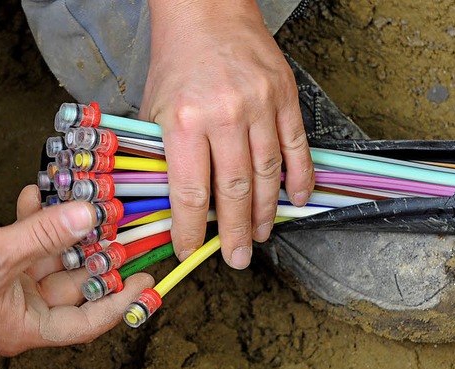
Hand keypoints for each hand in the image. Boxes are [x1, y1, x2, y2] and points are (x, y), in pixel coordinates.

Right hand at [0, 185, 152, 355]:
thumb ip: (45, 234)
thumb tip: (90, 215)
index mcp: (24, 326)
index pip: (86, 322)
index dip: (120, 302)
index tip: (145, 280)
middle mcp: (20, 309)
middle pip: (74, 286)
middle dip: (96, 255)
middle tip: (121, 231)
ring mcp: (7, 286)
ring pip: (51, 258)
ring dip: (65, 231)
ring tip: (85, 205)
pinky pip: (24, 243)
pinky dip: (32, 220)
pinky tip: (35, 195)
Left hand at [141, 0, 314, 268]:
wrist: (208, 12)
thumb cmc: (178, 61)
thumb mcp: (154, 108)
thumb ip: (164, 154)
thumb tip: (177, 202)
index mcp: (184, 121)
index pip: (190, 193)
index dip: (191, 230)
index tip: (191, 250)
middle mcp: (224, 116)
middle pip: (234, 191)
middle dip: (236, 232)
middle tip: (237, 258)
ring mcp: (260, 106)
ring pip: (267, 175)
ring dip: (266, 212)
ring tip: (261, 235)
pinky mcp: (285, 97)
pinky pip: (296, 147)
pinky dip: (300, 178)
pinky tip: (298, 199)